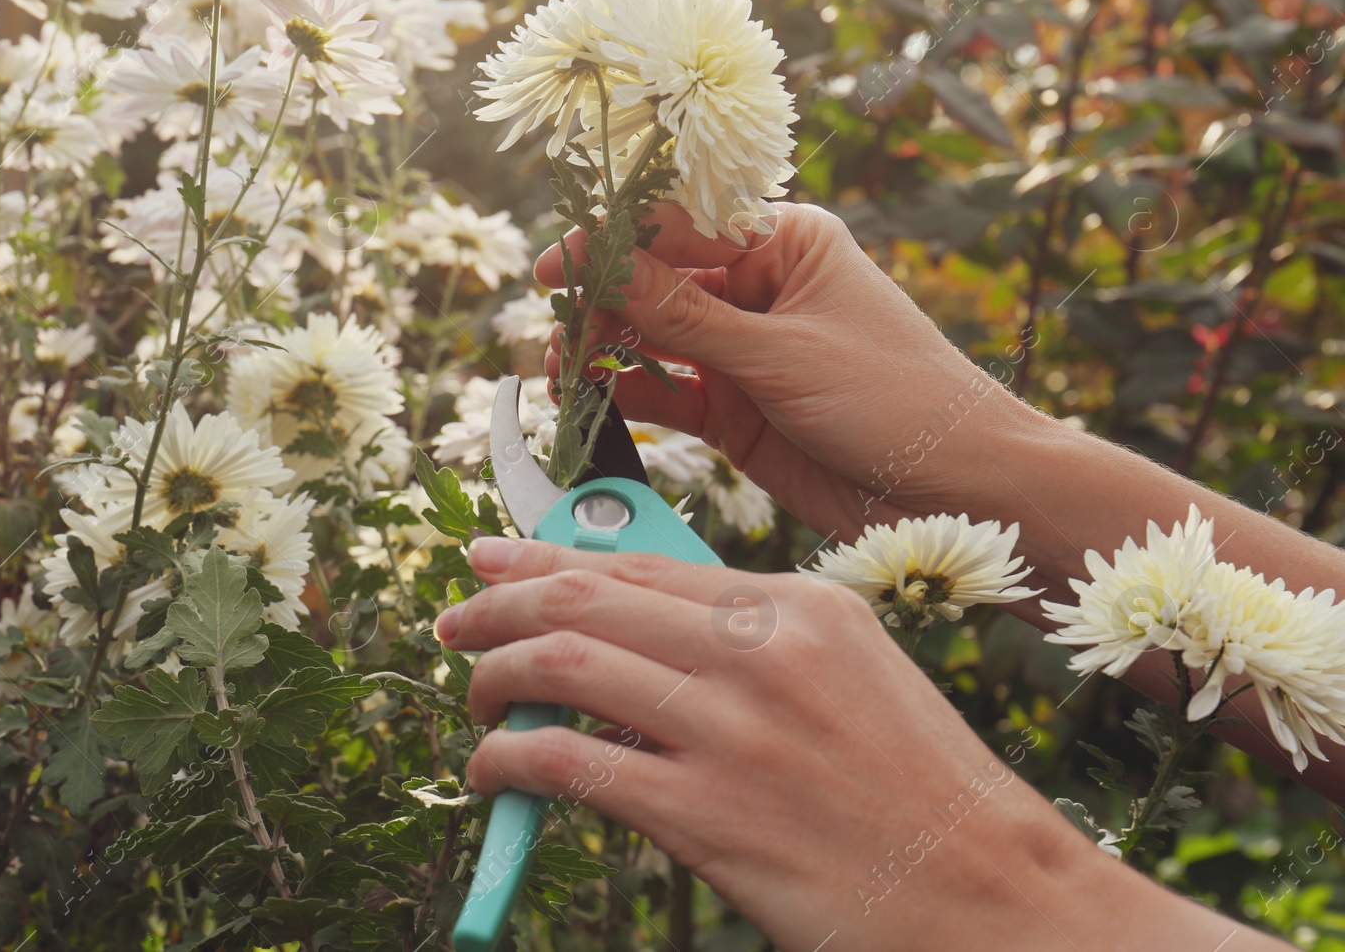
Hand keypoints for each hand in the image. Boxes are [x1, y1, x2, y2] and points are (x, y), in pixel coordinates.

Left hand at [438, 538, 1275, 951]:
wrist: (990, 893)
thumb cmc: (920, 792)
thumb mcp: (853, 677)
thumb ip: (754, 644)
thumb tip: (636, 638)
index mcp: (800, 606)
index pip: (643, 564)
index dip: (550, 556)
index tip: (496, 557)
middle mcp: (761, 649)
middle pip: (590, 597)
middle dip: (502, 601)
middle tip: (459, 620)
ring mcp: (730, 729)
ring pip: (565, 663)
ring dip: (497, 676)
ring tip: (477, 694)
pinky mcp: (704, 813)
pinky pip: (566, 762)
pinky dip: (509, 759)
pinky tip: (494, 772)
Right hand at [537, 202, 1030, 543]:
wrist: (956, 493)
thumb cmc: (897, 401)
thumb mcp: (783, 354)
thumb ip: (687, 319)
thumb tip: (604, 268)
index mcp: (784, 243)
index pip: (678, 227)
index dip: (612, 245)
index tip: (556, 270)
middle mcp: (759, 289)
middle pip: (653, 282)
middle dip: (599, 306)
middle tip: (555, 338)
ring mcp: (743, 352)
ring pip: (650, 339)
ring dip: (603, 352)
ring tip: (560, 374)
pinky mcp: (734, 411)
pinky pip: (664, 392)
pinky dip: (624, 395)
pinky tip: (588, 400)